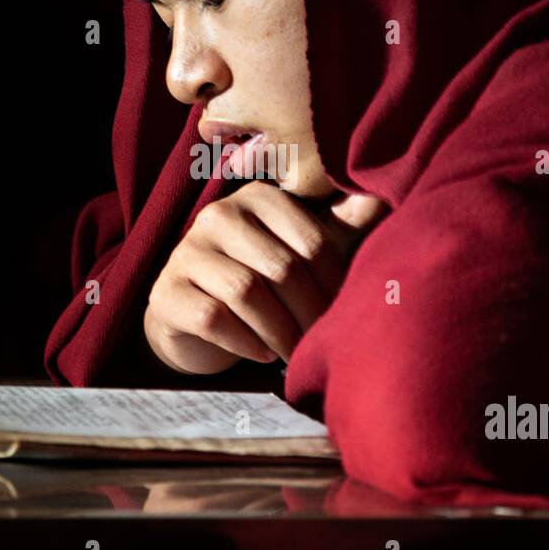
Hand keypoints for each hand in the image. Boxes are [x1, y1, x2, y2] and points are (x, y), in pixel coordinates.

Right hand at [143, 181, 385, 374]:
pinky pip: (212, 317)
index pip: (313, 239)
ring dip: (281, 332)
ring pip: (246, 292)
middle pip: (282, 267)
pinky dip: (245, 342)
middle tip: (326, 341)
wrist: (198, 319)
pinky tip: (262, 355)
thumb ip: (342, 225)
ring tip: (297, 353)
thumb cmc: (263, 279)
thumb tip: (382, 193)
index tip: (347, 313)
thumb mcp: (305, 251)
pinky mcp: (166, 292)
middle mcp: (219, 216)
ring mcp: (187, 252)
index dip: (336, 282)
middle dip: (311, 313)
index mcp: (259, 197)